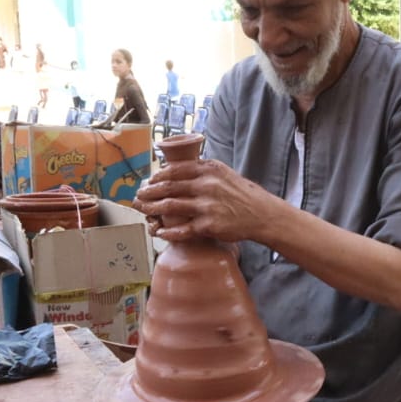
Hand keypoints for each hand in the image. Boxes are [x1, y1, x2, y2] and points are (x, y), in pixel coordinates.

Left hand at [134, 158, 274, 243]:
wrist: (261, 214)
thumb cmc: (242, 194)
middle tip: (139, 196)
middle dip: (149, 192)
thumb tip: (177, 169)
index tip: (150, 181)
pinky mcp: (209, 226)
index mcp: (208, 170)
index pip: (174, 170)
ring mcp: (207, 206)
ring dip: (153, 209)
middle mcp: (206, 186)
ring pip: (171, 207)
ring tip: (144, 211)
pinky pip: (182, 230)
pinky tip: (160, 232)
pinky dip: (169, 232)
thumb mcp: (223, 173)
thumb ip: (202, 170)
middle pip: (168, 187)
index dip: (157, 176)